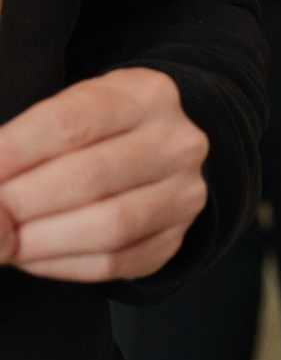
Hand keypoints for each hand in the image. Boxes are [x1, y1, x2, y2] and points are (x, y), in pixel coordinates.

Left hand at [0, 69, 209, 281]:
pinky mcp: (174, 238)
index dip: (12, 153)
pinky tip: (31, 255)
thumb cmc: (93, 131)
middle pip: (88, 178)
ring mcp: (184, 193)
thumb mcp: (65, 112)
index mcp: (147, 94)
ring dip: (38, 240)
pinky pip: (114, 263)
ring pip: (108, 226)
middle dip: (19, 203)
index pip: (70, 123)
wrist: (149, 154)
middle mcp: (177, 142)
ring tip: (3, 239)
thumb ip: (21, 144)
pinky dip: (60, 264)